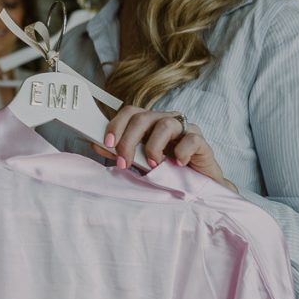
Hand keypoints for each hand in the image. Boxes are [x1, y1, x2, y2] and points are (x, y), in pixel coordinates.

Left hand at [93, 105, 237, 192]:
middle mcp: (166, 120)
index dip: (116, 125)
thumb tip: (97, 144)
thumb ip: (121, 151)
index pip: (130, 112)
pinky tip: (178, 164)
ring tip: (154, 164)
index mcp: (150, 122)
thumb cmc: (167, 171)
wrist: (198, 186)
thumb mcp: (139, 161)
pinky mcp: (201, 141)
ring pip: (165, 124)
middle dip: (128, 141)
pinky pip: (190, 139)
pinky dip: (181, 152)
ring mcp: (185, 128)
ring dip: (154, 147)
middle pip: (143, 118)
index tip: (107, 143)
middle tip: (124, 162)